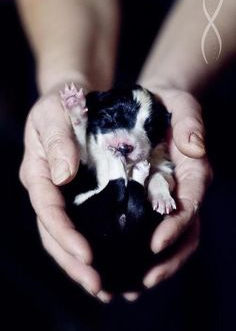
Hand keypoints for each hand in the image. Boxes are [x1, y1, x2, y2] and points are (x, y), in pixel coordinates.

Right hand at [19, 91, 110, 302]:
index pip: (47, 209)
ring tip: (104, 288)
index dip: (65, 235)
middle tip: (98, 286)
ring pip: (66, 236)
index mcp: (38, 172)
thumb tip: (63, 175)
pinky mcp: (80, 195)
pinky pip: (82, 226)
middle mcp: (49, 188)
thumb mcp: (55, 112)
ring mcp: (63, 195)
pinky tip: (110, 264)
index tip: (87, 256)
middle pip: (54, 233)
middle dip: (73, 262)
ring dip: (81, 264)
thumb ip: (57, 140)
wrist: (73, 99)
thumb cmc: (62, 102)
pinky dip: (94, 247)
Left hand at [142, 88, 211, 288]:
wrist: (156, 105)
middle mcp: (184, 189)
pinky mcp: (151, 199)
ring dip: (156, 264)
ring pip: (171, 238)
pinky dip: (141, 251)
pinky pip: (151, 229)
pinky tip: (123, 266)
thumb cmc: (168, 104)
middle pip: (186, 231)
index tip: (155, 244)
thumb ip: (191, 123)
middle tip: (145, 280)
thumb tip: (195, 148)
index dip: (176, 225)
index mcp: (193, 171)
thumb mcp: (181, 105)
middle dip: (169, 259)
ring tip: (131, 286)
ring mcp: (169, 197)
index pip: (190, 203)